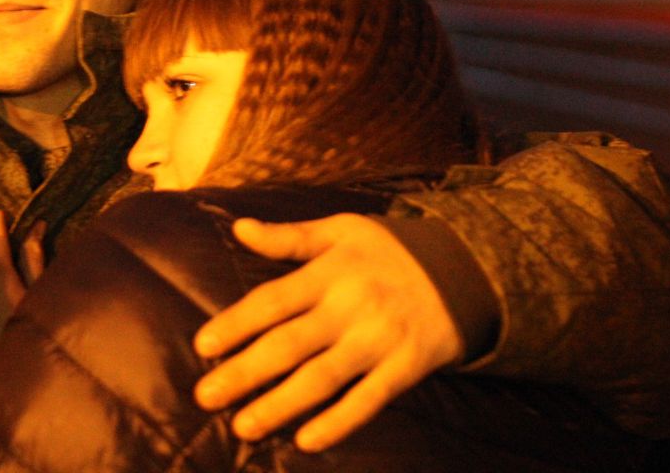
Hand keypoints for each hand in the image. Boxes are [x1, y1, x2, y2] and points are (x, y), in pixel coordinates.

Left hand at [193, 214, 463, 452]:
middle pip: (290, 344)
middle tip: (206, 397)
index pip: (273, 300)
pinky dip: (339, 422)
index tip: (203, 346)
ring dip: (281, 404)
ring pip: (323, 378)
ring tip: (244, 425)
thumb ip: (289, 237)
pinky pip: (369, 400)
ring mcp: (380, 339)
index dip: (236, 323)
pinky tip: (307, 441)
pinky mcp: (407, 367)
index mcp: (331, 270)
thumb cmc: (389, 250)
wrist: (465, 267)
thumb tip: (239, 228)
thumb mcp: (342, 231)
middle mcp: (352, 306)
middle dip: (245, 372)